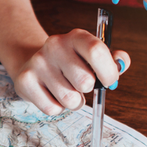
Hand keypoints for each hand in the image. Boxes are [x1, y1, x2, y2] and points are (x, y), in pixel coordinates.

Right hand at [13, 30, 129, 115]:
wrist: (32, 62)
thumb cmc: (70, 63)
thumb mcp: (91, 56)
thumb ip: (113, 60)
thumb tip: (122, 63)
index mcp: (76, 37)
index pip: (96, 51)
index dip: (108, 71)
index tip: (109, 81)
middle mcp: (54, 46)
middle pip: (84, 81)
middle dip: (87, 90)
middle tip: (80, 85)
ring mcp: (38, 63)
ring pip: (69, 100)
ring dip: (73, 102)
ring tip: (66, 91)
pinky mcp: (25, 80)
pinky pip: (52, 109)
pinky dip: (56, 108)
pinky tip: (52, 95)